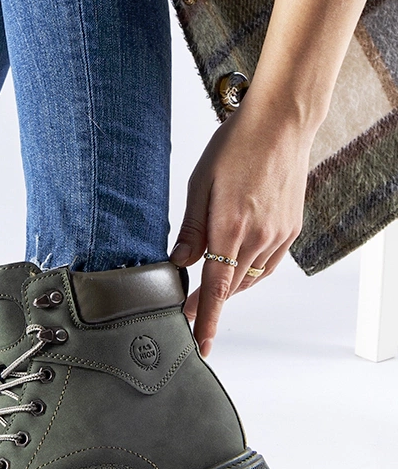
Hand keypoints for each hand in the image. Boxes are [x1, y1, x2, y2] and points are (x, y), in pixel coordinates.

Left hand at [169, 99, 311, 356]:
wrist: (280, 124)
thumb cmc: (235, 147)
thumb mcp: (200, 185)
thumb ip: (190, 229)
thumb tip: (178, 262)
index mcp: (230, 227)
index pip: (217, 288)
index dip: (206, 318)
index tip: (200, 343)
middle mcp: (259, 237)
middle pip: (231, 287)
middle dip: (210, 302)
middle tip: (188, 308)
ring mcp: (279, 234)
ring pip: (250, 278)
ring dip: (229, 287)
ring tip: (209, 287)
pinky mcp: (291, 228)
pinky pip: (269, 264)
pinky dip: (250, 273)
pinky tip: (237, 268)